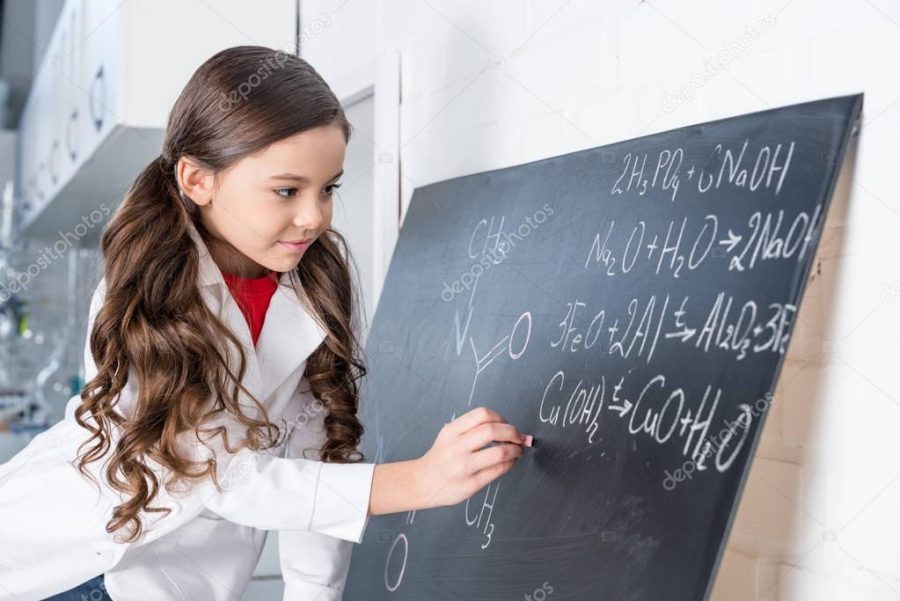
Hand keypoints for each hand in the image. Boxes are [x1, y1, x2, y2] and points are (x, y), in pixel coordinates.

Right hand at [413, 406, 531, 509]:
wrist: (422, 483)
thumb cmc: (440, 458)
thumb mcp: (449, 435)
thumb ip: (474, 429)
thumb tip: (509, 427)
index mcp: (451, 431)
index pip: (482, 414)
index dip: (501, 417)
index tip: (506, 424)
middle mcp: (456, 447)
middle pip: (492, 431)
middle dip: (512, 432)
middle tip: (518, 437)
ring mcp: (463, 467)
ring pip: (499, 452)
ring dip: (515, 449)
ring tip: (517, 450)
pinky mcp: (471, 484)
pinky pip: (498, 471)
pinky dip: (510, 464)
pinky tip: (509, 462)